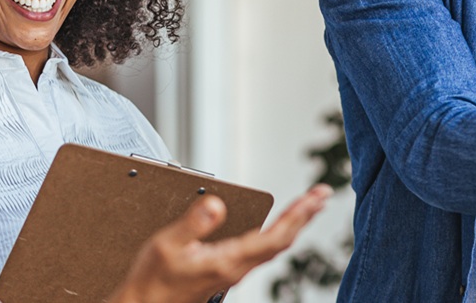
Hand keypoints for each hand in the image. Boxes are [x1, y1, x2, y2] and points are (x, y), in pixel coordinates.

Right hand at [109, 185, 331, 302]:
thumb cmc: (153, 281)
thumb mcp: (167, 245)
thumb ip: (193, 223)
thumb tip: (216, 204)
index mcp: (227, 260)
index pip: (275, 237)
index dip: (298, 216)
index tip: (315, 197)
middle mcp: (236, 268)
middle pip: (281, 241)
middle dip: (303, 216)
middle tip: (322, 195)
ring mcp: (233, 271)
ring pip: (274, 247)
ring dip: (293, 224)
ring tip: (308, 206)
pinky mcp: (226, 271)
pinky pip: (261, 251)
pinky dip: (276, 233)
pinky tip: (277, 226)